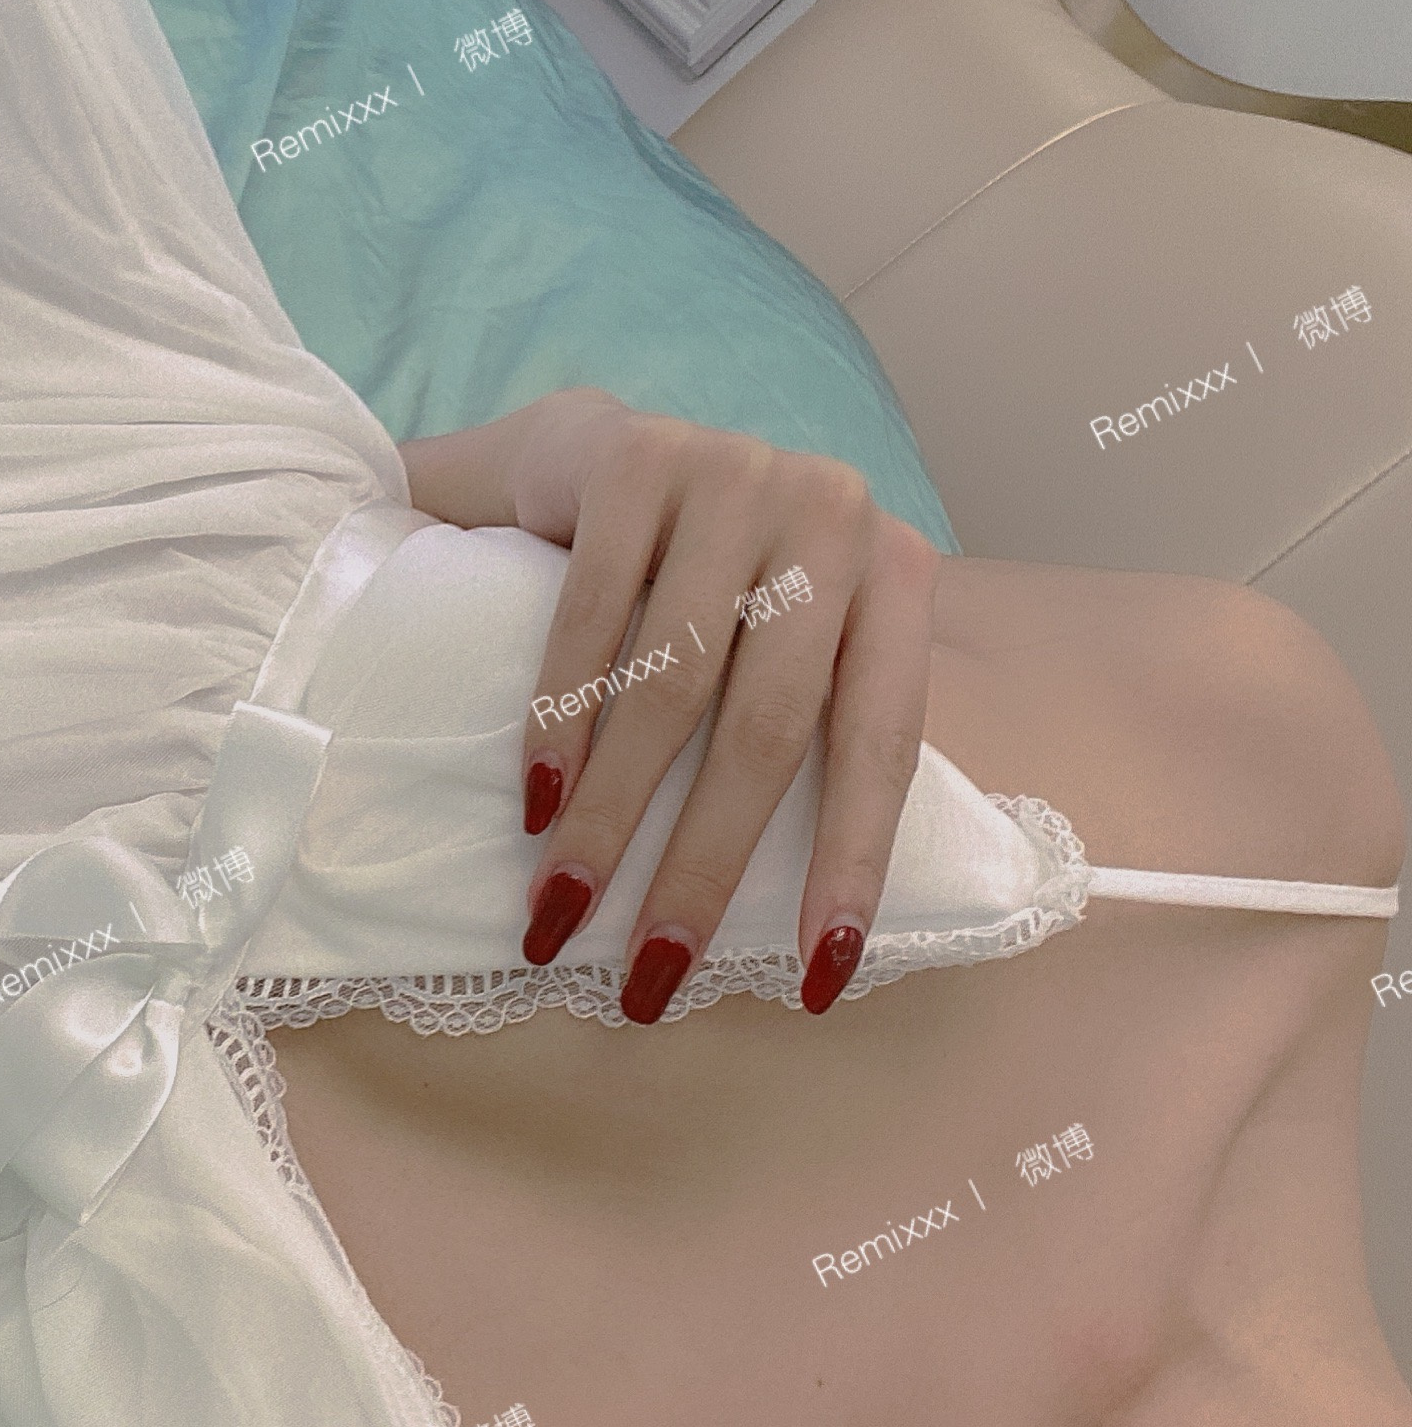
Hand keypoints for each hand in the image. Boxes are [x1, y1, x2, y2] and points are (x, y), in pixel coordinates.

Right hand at [397, 388, 941, 1020]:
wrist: (598, 450)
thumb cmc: (705, 580)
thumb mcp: (787, 634)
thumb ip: (818, 725)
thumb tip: (822, 924)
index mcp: (894, 572)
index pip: (882, 740)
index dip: (852, 862)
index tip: (817, 976)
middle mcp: (830, 512)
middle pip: (770, 725)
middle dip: (704, 866)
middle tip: (650, 973)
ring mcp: (734, 472)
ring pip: (673, 682)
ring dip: (611, 817)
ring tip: (562, 911)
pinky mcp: (635, 457)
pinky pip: (591, 617)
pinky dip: (559, 724)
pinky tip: (533, 805)